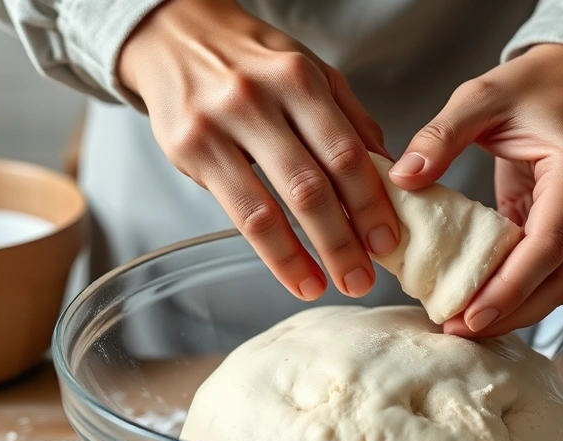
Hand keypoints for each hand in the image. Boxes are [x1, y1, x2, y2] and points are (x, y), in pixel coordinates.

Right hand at [117, 0, 398, 299]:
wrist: (173, 35)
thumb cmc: (250, 59)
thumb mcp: (308, 70)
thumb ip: (349, 119)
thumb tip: (389, 175)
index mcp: (298, 78)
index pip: (344, 152)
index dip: (370, 204)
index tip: (388, 241)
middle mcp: (258, 100)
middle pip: (311, 186)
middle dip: (344, 241)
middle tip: (365, 277)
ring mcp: (219, 126)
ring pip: (272, 207)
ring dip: (307, 256)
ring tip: (331, 284)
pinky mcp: (189, 150)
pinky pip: (239, 214)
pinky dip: (273, 253)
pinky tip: (294, 274)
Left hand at [389, 44, 562, 337]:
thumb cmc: (536, 86)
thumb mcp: (482, 97)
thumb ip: (441, 135)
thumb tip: (403, 177)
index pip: (546, 247)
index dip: (508, 289)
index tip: (469, 315)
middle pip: (558, 280)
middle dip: (509, 313)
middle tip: (458, 330)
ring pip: (561, 284)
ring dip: (516, 310)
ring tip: (465, 325)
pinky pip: (554, 270)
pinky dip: (522, 290)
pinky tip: (484, 301)